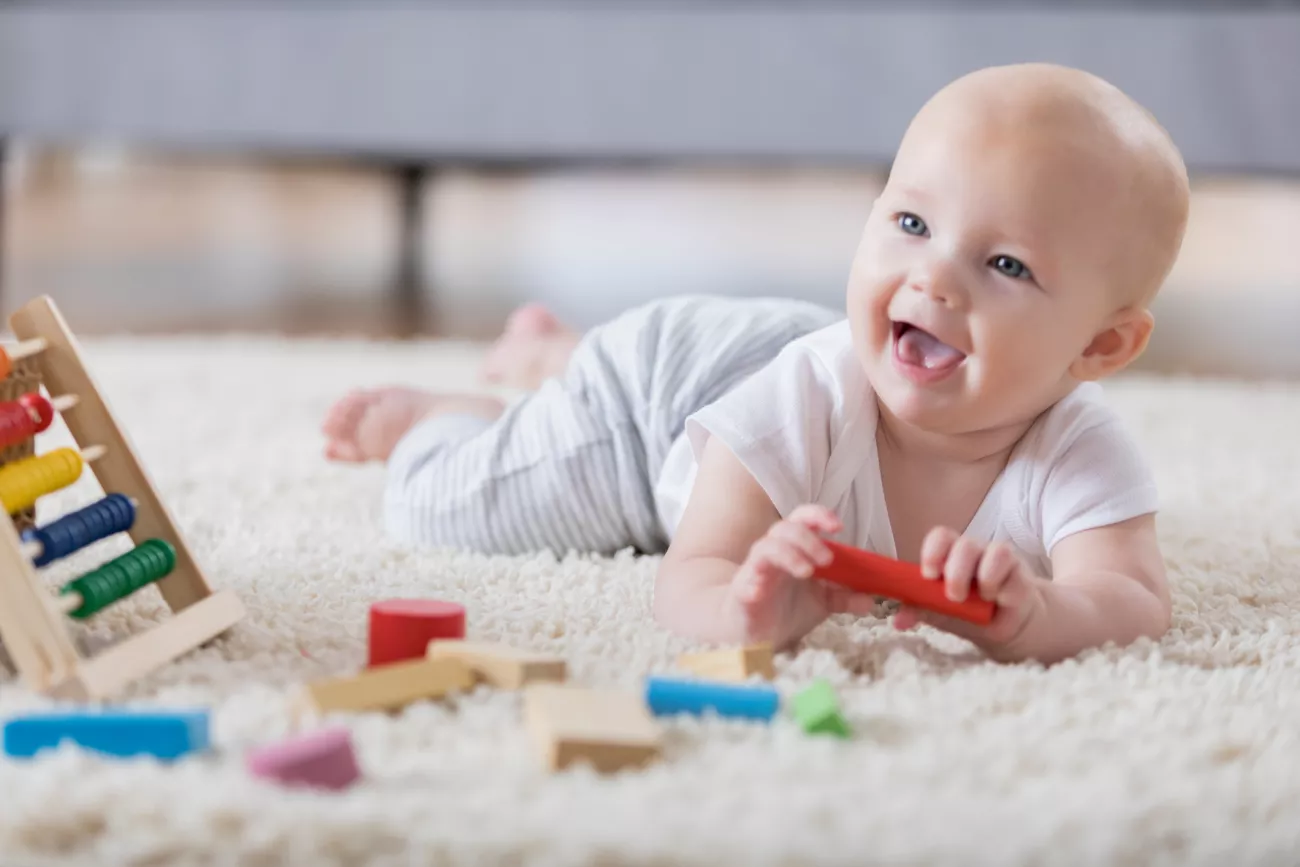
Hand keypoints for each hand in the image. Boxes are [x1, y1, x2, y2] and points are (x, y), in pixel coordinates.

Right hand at [727, 504, 876, 646]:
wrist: (754, 634)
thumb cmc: (785, 609)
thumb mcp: (821, 603)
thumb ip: (843, 597)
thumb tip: (870, 599)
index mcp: (793, 549)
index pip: (803, 519)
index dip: (819, 516)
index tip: (838, 527)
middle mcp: (773, 553)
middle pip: (785, 528)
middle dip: (808, 538)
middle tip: (827, 560)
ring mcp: (756, 570)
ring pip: (766, 547)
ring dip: (789, 555)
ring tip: (806, 571)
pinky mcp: (743, 590)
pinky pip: (747, 579)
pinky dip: (756, 581)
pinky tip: (764, 590)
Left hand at [892, 526, 1047, 657]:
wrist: (1008, 629)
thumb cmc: (971, 614)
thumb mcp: (943, 614)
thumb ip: (922, 611)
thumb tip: (898, 621)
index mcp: (951, 555)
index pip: (941, 537)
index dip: (933, 551)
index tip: (928, 575)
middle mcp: (976, 552)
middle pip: (965, 545)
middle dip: (957, 571)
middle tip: (954, 596)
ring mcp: (1001, 561)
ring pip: (996, 551)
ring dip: (985, 577)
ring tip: (983, 599)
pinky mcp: (1022, 575)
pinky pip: (1017, 573)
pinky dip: (1005, 589)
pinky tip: (999, 601)